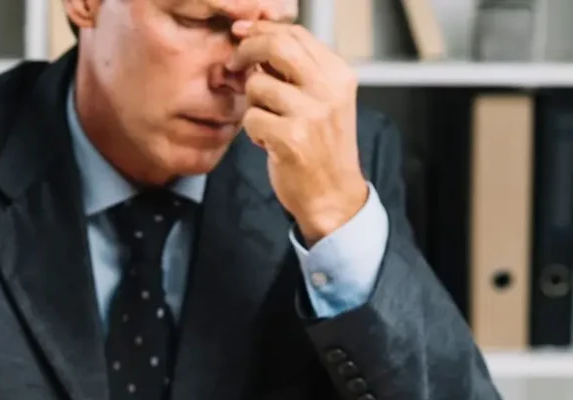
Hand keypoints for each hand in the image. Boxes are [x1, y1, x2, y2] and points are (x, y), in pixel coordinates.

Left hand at [231, 19, 367, 245]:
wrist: (333, 196)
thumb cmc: (322, 149)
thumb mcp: (322, 101)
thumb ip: (296, 71)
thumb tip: (256, 38)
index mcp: (338, 75)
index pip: (296, 34)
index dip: (262, 30)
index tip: (242, 34)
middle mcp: (328, 89)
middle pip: (276, 46)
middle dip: (247, 51)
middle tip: (234, 64)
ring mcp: (310, 113)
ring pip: (257, 85)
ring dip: (253, 105)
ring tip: (269, 122)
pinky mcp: (290, 138)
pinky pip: (251, 118)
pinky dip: (253, 131)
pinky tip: (269, 143)